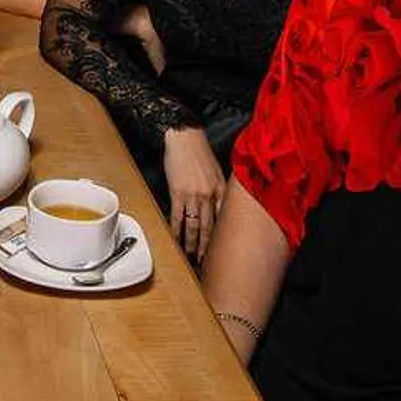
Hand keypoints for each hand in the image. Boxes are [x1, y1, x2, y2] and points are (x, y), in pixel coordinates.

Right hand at [162, 127, 226, 262]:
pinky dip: (176, 230)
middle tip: (207, 262)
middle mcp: (210, 195)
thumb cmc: (200, 152)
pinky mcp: (178, 192)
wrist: (184, 137)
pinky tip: (175, 239)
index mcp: (222, 191)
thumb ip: (220, 191)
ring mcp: (194, 195)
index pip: (225, 220)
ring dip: (193, 244)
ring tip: (191, 256)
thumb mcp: (217, 172)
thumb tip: (219, 207)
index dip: (224, 237)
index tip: (223, 250)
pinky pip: (177, 216)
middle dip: (209, 248)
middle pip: (211, 228)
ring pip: (195, 226)